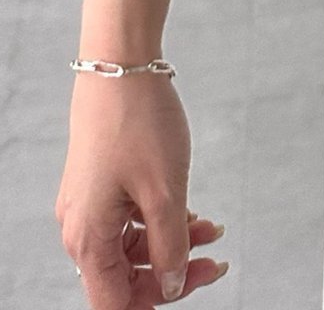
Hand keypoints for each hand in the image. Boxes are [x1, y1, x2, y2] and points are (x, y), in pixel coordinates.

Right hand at [57, 68, 227, 305]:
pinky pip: (129, 219)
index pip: (116, 303)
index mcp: (88, 238)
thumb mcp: (165, 192)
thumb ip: (171, 246)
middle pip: (123, 278)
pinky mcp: (100, 183)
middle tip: (216, 261)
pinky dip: (160, 221)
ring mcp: (89, 203)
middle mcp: (81, 226)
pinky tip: (190, 212)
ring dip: (172, 243)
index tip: (195, 283)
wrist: (121, 65)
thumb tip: (173, 284)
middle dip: (172, 272)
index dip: (157, 301)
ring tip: (212, 230)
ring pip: (130, 247)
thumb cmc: (137, 121)